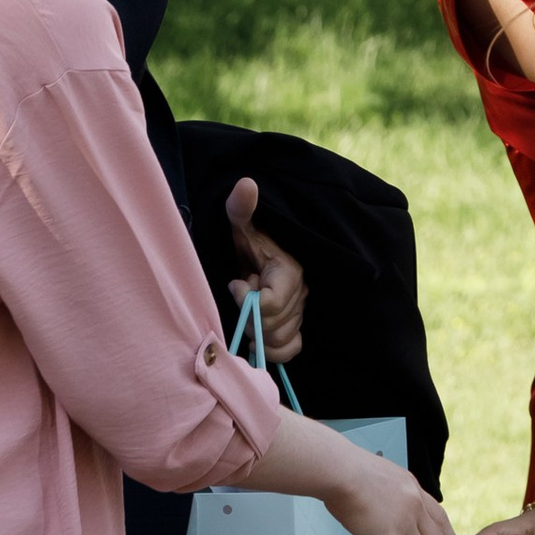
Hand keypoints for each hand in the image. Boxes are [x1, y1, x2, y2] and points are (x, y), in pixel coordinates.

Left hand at [226, 178, 306, 361]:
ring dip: (258, 332)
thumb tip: (246, 184)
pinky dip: (275, 350)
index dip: (247, 300)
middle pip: (273, 327)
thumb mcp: (240, 223)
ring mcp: (299, 311)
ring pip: (280, 340)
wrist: (254, 252)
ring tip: (245, 312)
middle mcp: (300, 293)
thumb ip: (240, 208)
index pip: (271, 304)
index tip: (234, 282)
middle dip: (249, 317)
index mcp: (289, 271)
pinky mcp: (295, 325)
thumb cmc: (246, 238)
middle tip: (239, 295)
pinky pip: (292, 348)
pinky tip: (258, 338)